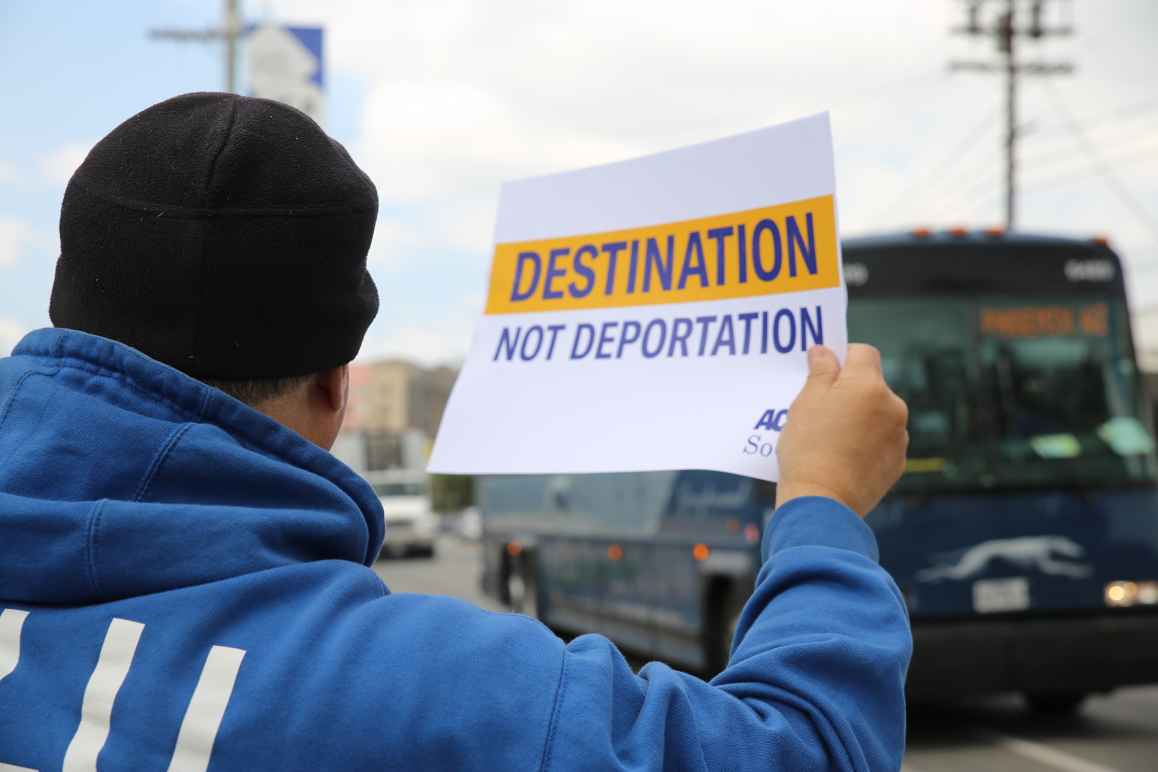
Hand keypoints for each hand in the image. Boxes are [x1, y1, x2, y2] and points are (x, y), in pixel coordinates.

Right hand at [775, 344, 908, 516]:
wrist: (822, 502)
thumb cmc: (809, 448)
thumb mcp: (805, 402)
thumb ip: (820, 371)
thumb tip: (825, 351)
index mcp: (869, 386)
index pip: (863, 352)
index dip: (842, 357)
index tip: (823, 372)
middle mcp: (893, 406)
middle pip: (871, 384)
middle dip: (849, 391)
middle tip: (821, 411)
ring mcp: (899, 436)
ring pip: (878, 413)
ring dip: (860, 417)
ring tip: (831, 439)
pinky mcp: (898, 462)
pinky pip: (882, 440)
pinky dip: (867, 443)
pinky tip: (843, 457)